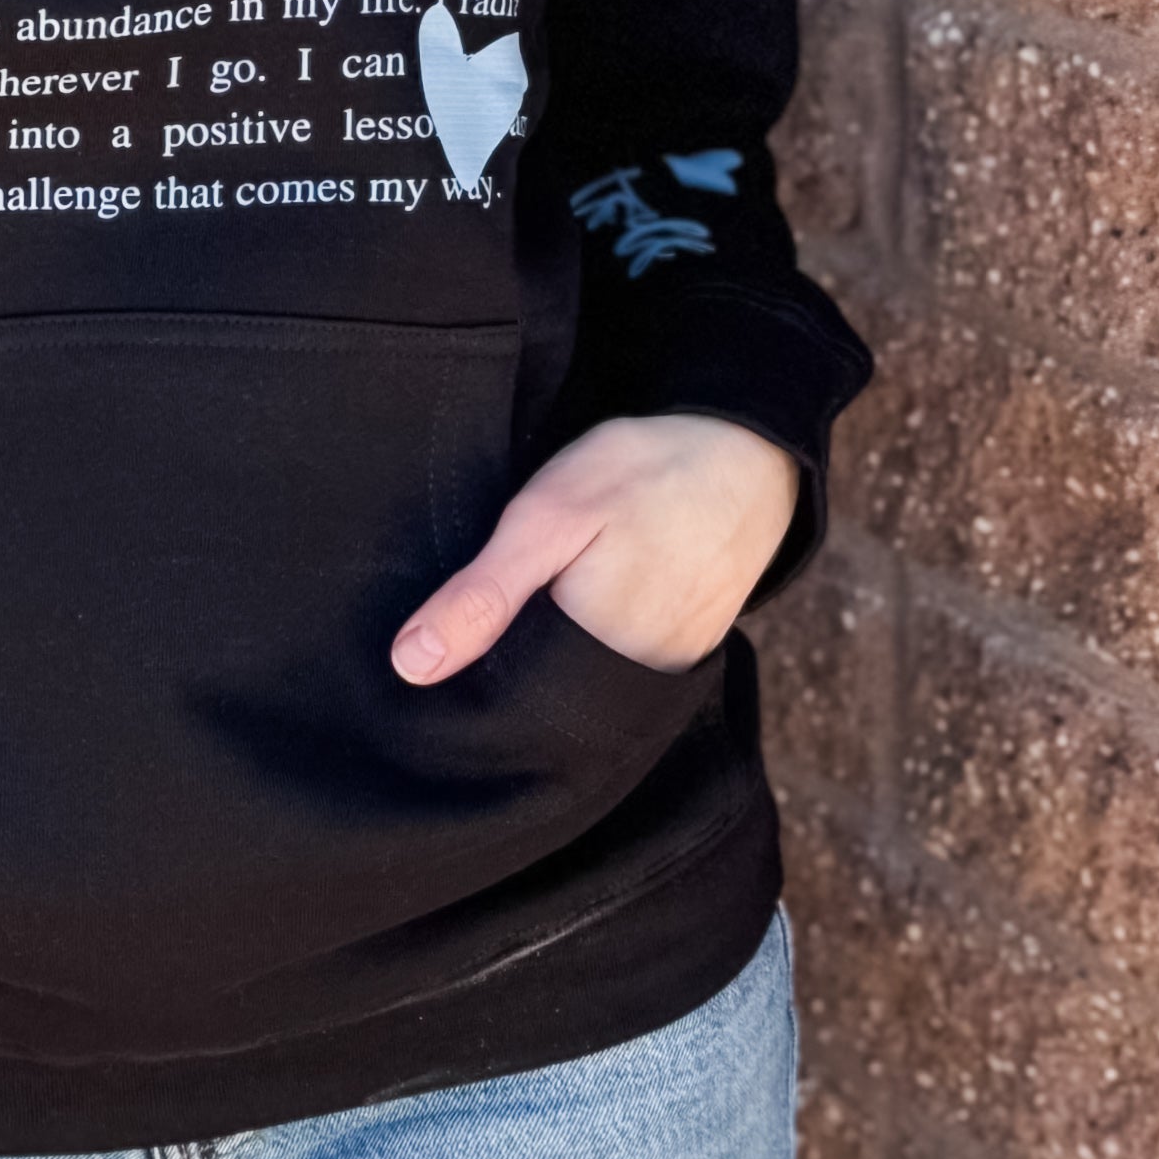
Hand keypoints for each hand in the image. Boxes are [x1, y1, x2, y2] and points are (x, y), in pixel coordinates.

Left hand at [389, 412, 801, 684]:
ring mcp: (666, 676)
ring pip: (581, 692)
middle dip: (509, 669)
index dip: (469, 675)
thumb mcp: (547, 517)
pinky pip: (621, 676)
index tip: (444, 643)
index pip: (503, 702)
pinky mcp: (685, 660)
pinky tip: (584, 605)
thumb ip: (483, 596)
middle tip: (506, 599)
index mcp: (589, 654)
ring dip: (551, 659)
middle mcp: (634, 685)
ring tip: (543, 601)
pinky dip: (593, 648)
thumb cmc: (642, 475)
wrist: (747, 454)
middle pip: (544, 704)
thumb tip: (410, 666)